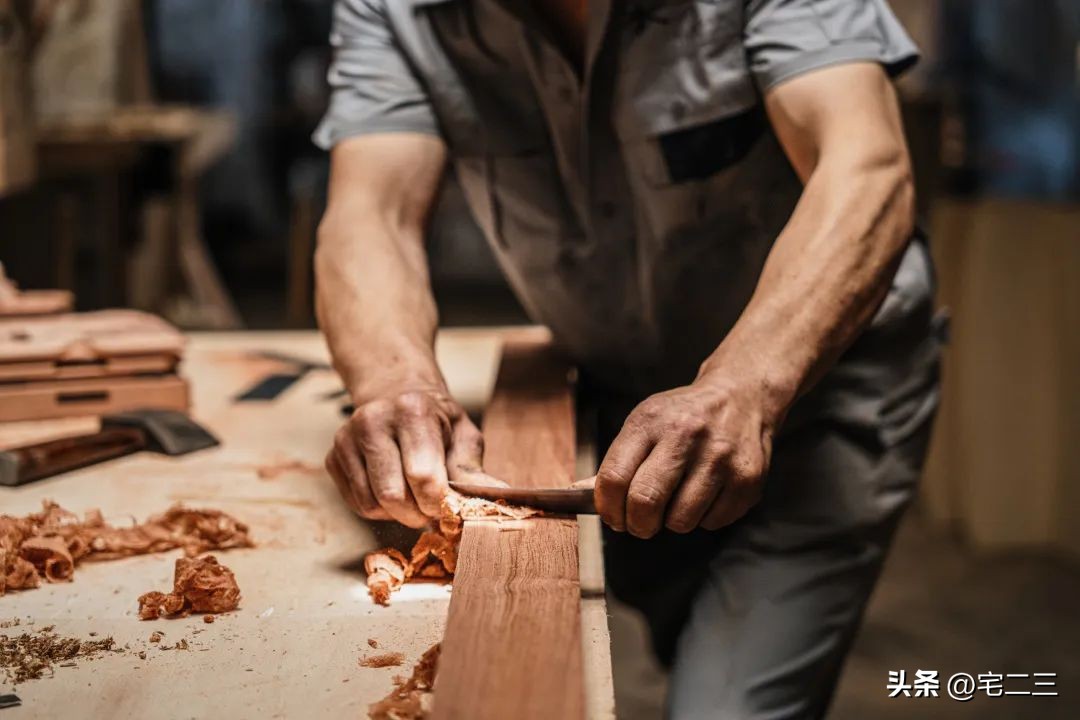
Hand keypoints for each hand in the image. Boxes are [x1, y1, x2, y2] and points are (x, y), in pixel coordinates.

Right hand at [325, 386, 487, 526]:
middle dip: (417, 513)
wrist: (394, 391)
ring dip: (397, 513)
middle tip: (431, 508)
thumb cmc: (435, 418)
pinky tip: (393, 487)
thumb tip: (498, 497)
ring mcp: (346, 438)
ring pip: (372, 505)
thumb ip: (473, 468)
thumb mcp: (462, 434)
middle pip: (393, 496)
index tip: (447, 505)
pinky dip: (379, 508)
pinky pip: (356, 503)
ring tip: (412, 494)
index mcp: (411, 411)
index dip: (438, 502)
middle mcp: (373, 421)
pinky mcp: (332, 456)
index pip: (422, 476)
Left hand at [594, 372, 784, 537]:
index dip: (607, 508)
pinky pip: (712, 523)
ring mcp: (720, 458)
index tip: (612, 516)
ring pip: (680, 520)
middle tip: (640, 523)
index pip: (614, 477)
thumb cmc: (684, 416)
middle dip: (637, 525)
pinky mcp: (747, 479)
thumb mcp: (645, 422)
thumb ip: (618, 460)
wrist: (741, 397)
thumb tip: (587, 496)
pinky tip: (706, 494)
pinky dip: (703, 518)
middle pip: (645, 502)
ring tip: (678, 500)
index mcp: (651, 421)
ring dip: (673, 522)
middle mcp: (686, 436)